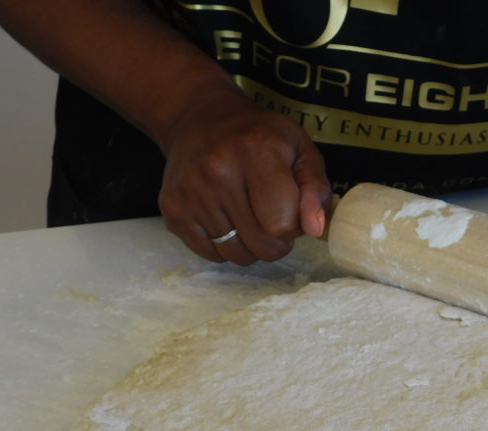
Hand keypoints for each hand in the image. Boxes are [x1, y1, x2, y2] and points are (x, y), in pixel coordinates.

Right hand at [157, 87, 330, 264]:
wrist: (199, 118)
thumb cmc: (259, 136)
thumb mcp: (300, 149)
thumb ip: (315, 190)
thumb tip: (315, 229)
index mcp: (256, 152)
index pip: (282, 224)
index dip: (294, 224)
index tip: (289, 206)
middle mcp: (218, 171)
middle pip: (262, 246)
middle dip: (275, 240)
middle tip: (271, 215)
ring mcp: (191, 192)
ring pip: (237, 255)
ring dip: (250, 245)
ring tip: (248, 214)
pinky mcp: (172, 209)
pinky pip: (211, 254)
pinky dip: (224, 245)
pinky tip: (225, 217)